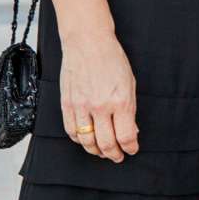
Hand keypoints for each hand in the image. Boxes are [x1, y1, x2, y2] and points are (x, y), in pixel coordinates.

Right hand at [59, 27, 138, 161]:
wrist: (87, 43)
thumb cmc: (112, 60)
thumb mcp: (130, 84)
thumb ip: (129, 109)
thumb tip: (131, 131)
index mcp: (120, 101)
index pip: (126, 136)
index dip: (130, 148)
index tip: (132, 150)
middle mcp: (100, 107)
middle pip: (106, 144)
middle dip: (114, 154)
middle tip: (117, 156)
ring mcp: (81, 106)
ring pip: (86, 141)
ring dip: (96, 150)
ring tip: (102, 151)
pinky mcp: (67, 104)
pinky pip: (71, 131)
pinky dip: (79, 140)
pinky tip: (85, 139)